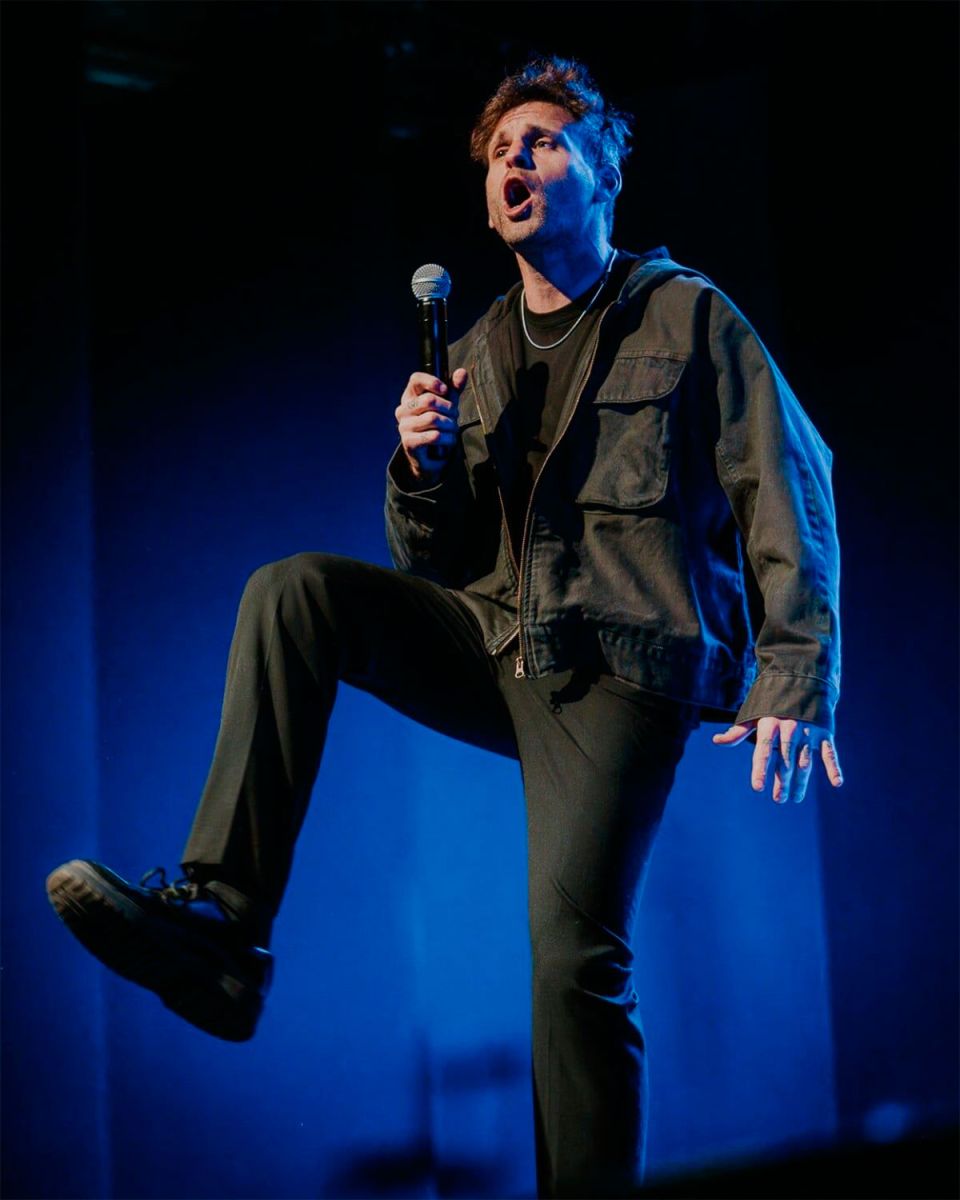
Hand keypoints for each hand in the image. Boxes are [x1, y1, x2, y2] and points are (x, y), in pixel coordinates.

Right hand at [396, 367, 466, 480]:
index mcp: (410, 396)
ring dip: (450, 425)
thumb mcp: (448, 405)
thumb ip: (454, 389)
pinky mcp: (408, 442)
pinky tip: (449, 440)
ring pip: (433, 418)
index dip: (433, 382)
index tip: (446, 391)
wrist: (432, 456)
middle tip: (455, 416)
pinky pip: (433, 436)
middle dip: (449, 408)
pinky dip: (447, 438)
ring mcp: (403, 426)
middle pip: (428, 400)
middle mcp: (403, 409)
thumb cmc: (439, 425)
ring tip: (453, 429)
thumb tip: (462, 372)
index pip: (415, 379)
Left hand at [711, 715, 842, 803]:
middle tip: (779, 799)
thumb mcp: (753, 714)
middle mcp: (789, 728)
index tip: (758, 787)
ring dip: (801, 781)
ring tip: (796, 797)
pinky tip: (836, 783)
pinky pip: (829, 752)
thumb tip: (716, 741)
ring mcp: (808, 731)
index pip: (763, 750)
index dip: (760, 769)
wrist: (802, 681)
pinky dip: (833, 767)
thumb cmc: (772, 703)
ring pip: (804, 761)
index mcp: (769, 724)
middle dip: (782, 781)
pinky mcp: (824, 732)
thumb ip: (738, 731)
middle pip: (785, 760)